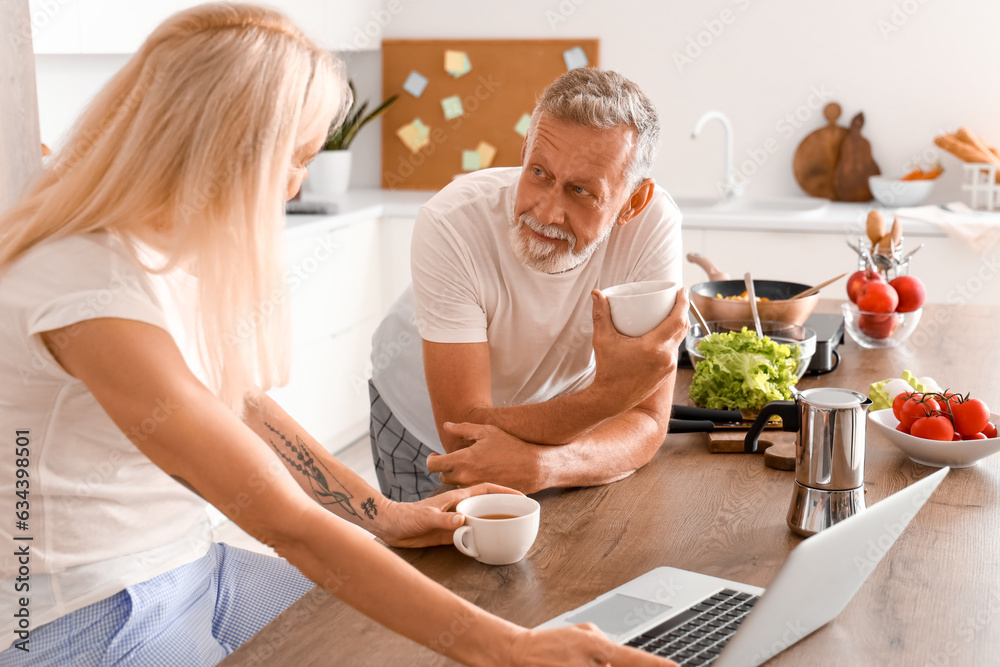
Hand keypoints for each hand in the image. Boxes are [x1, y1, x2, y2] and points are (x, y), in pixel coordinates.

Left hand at [381, 482, 520, 547]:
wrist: (392, 526)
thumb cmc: (407, 516)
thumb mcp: (427, 517)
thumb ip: (444, 519)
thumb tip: (464, 521)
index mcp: (457, 499)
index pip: (485, 490)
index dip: (503, 490)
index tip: (520, 495)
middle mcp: (460, 508)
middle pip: (488, 504)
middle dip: (505, 506)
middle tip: (522, 514)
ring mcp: (456, 521)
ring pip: (482, 520)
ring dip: (496, 523)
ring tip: (513, 529)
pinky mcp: (450, 535)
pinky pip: (472, 534)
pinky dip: (483, 537)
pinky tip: (491, 543)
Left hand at [427, 422, 547, 493]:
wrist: (532, 467)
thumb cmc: (510, 446)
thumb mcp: (486, 431)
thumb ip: (463, 429)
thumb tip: (446, 426)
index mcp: (461, 460)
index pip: (432, 465)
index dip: (431, 459)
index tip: (435, 456)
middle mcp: (464, 477)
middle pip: (442, 476)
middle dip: (446, 467)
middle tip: (455, 459)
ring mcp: (473, 488)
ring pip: (455, 484)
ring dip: (458, 476)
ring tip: (471, 466)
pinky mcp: (482, 495)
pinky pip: (469, 491)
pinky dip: (470, 483)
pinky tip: (481, 474)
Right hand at [505, 624, 677, 666]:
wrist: (519, 652)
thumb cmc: (552, 643)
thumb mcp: (582, 632)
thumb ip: (607, 643)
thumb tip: (621, 657)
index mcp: (598, 647)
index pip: (634, 659)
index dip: (657, 665)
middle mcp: (591, 664)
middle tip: (601, 662)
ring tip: (576, 662)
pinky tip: (573, 665)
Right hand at [591, 288, 688, 413]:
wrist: (611, 399)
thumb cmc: (608, 370)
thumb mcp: (603, 340)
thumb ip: (600, 315)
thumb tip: (596, 294)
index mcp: (654, 347)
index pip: (677, 320)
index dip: (682, 303)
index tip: (681, 290)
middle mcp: (666, 357)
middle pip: (682, 328)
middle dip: (683, 310)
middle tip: (677, 298)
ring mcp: (668, 367)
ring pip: (679, 340)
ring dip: (678, 325)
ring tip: (670, 313)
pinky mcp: (666, 374)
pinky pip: (674, 351)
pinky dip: (672, 338)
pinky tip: (664, 334)